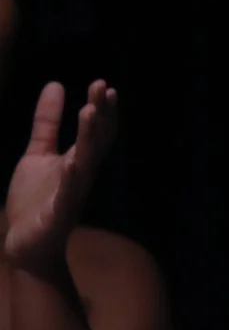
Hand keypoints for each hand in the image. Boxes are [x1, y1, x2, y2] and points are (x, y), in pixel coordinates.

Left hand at [5, 81, 117, 285]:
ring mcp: (71, 194)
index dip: (102, 110)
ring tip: (88, 112)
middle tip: (102, 88)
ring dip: (89, 138)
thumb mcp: (37, 154)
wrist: (26, 245)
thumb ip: (47, 123)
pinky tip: (72, 163)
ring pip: (85, 162)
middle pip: (95, 140)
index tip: (103, 85)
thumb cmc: (35, 200)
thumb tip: (55, 84)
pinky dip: (71, 179)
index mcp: (78, 161)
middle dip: (100, 115)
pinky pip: (67, 195)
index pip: (97, 132)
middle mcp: (81, 175)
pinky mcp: (57, 214)